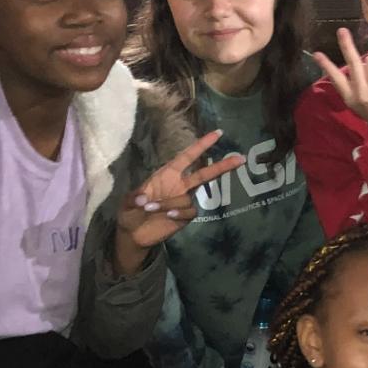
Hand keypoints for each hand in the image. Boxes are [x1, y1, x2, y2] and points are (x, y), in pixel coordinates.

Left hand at [115, 130, 243, 272]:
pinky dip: (178, 213)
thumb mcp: (127, 202)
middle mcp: (179, 185)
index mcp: (167, 174)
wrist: (134, 234)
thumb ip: (134, 199)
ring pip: (188, 198)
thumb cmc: (130, 212)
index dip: (201, 145)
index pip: (187, 156)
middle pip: (205, 174)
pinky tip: (167, 217)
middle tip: (240, 159)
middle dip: (222, 166)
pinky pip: (189, 211)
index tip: (217, 134)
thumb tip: (143, 199)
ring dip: (170, 203)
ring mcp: (184, 200)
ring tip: (150, 209)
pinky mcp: (185, 216)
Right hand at [312, 27, 367, 143]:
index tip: (316, 54)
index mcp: (349, 96)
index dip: (326, 65)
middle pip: (354, 62)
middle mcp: (360, 92)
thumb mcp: (356, 103)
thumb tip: (354, 62)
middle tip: (342, 30)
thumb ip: (353, 85)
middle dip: (347, 44)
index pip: (335, 77)